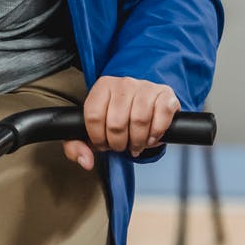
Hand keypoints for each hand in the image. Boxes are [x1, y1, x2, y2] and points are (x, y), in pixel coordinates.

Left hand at [67, 75, 181, 170]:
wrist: (147, 103)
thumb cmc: (118, 116)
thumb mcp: (94, 127)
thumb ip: (78, 145)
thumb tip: (86, 161)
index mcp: (103, 86)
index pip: (93, 116)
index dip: (97, 138)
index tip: (103, 144)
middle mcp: (124, 83)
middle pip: (116, 122)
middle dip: (118, 143)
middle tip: (121, 147)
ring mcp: (146, 87)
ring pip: (139, 120)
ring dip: (137, 141)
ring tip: (135, 145)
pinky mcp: (165, 95)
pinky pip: (161, 117)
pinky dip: (155, 134)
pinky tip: (150, 139)